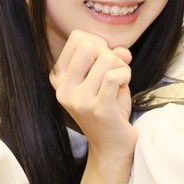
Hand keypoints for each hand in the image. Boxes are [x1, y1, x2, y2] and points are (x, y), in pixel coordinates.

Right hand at [51, 30, 134, 157]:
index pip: (78, 38)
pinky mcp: (97, 108)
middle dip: (109, 54)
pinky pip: (113, 75)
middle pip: (90, 45)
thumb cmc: (108, 108)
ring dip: (121, 68)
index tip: (103, 62)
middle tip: (113, 73)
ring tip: (118, 85)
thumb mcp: (105, 78)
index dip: (98, 44)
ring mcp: (79, 99)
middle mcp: (64, 88)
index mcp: (59, 77)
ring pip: (107, 59)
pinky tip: (122, 87)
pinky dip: (125, 76)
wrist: (111, 146)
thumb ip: (112, 57)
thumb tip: (122, 50)